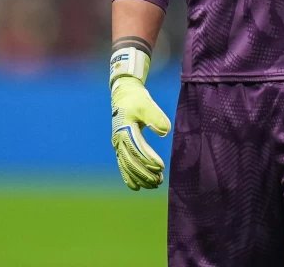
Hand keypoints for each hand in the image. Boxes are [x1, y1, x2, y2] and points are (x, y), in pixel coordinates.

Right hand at [110, 75, 171, 189]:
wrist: (124, 95)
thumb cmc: (136, 99)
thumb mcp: (146, 104)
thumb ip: (155, 117)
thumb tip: (165, 131)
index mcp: (124, 130)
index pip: (137, 149)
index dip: (148, 159)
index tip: (161, 167)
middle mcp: (118, 140)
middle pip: (131, 161)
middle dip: (144, 173)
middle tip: (159, 181)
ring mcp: (118, 145)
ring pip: (127, 166)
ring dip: (139, 177)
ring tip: (154, 185)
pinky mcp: (120, 147)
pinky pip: (123, 165)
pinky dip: (129, 177)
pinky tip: (137, 187)